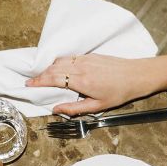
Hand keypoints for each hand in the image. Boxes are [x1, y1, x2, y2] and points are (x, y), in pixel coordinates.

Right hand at [24, 54, 160, 115]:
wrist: (137, 75)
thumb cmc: (120, 93)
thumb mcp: (97, 106)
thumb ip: (74, 109)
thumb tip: (56, 109)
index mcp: (81, 81)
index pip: (53, 79)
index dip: (39, 82)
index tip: (29, 85)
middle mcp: (81, 67)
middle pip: (53, 68)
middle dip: (40, 75)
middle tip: (31, 82)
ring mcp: (86, 59)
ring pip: (60, 61)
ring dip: (49, 68)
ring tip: (42, 76)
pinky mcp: (90, 55)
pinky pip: (69, 57)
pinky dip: (59, 62)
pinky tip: (58, 68)